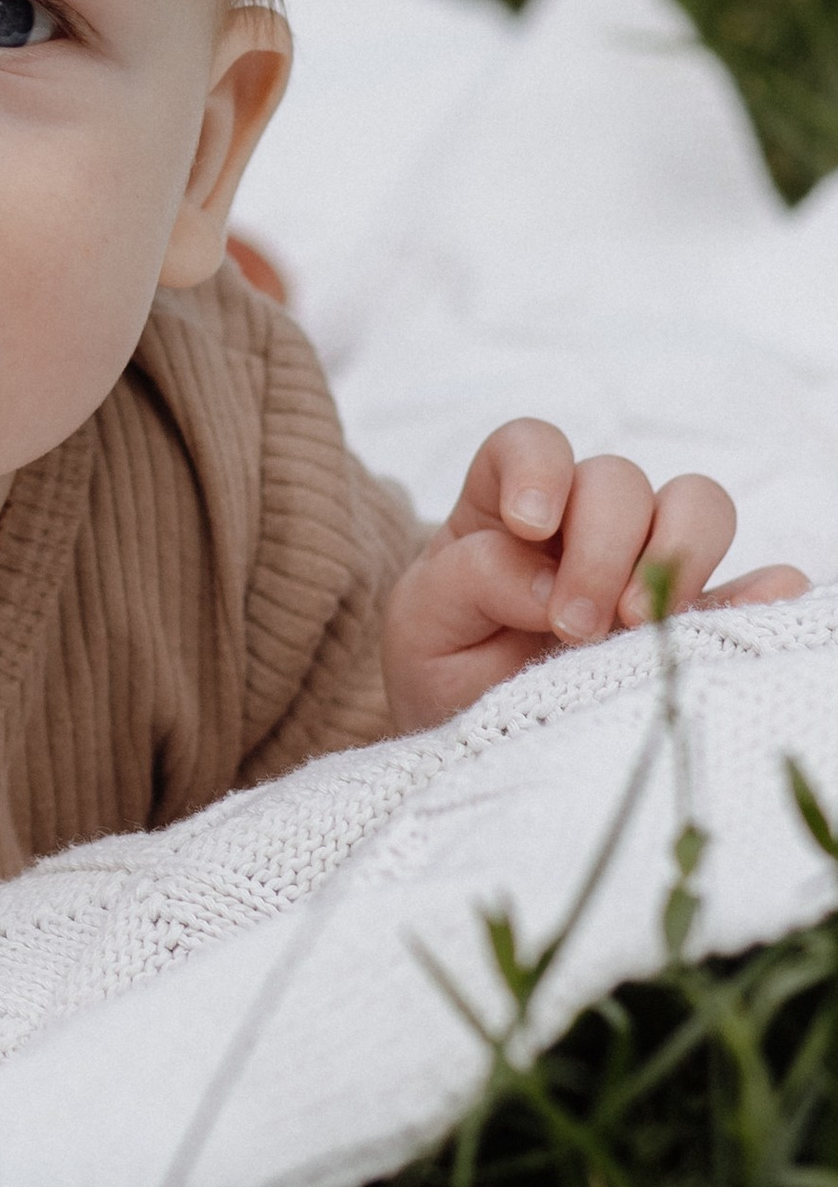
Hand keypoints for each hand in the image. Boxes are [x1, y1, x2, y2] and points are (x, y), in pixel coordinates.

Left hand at [381, 420, 809, 731]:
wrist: (479, 741)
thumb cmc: (445, 672)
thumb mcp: (424, 626)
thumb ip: (470, 580)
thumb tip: (548, 582)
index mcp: (507, 509)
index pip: (530, 445)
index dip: (538, 468)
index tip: (530, 526)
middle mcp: (584, 522)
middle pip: (618, 479)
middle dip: (603, 546)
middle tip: (576, 626)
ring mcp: (649, 563)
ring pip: (696, 504)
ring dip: (677, 553)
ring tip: (642, 627)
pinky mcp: (699, 616)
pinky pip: (757, 581)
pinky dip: (762, 592)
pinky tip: (746, 618)